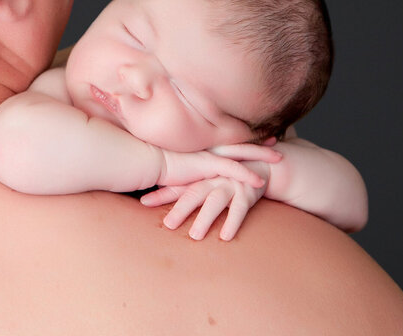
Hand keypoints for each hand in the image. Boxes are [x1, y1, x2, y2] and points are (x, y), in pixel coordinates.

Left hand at [140, 165, 269, 240]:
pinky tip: (225, 237)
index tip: (143, 202)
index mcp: (200, 178)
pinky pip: (240, 209)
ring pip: (215, 201)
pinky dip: (232, 222)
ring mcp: (230, 185)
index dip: (161, 194)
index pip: (178, 187)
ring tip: (195, 236)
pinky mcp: (247, 193)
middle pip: (194, 194)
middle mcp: (213, 180)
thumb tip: (154, 201)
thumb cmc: (226, 178)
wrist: (259, 166)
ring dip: (205, 218)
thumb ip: (184, 191)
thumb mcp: (205, 182)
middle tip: (168, 225)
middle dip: (180, 209)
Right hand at [155, 143, 279, 188]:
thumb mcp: (175, 163)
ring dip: (262, 157)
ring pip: (242, 154)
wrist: (146, 160)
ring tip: (280, 159)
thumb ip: (185, 165)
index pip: (229, 142)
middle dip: (259, 144)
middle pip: (240, 143)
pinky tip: (261, 183)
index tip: (259, 137)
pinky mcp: (207, 166)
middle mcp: (209, 148)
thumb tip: (187, 168)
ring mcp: (209, 156)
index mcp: (203, 147)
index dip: (246, 139)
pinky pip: (233, 171)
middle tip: (277, 143)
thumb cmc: (157, 162)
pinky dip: (247, 176)